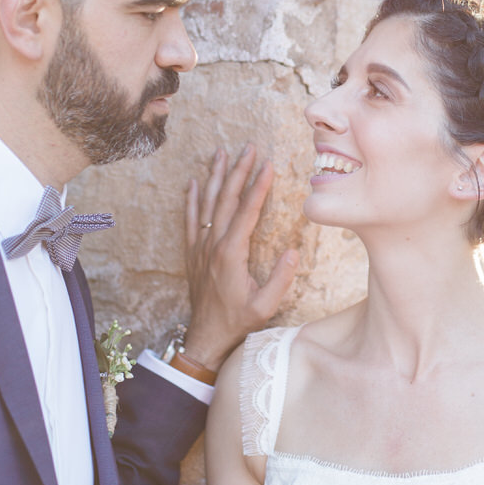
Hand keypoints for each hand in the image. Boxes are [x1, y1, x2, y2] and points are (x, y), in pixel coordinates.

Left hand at [182, 145, 298, 372]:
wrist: (206, 337)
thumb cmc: (238, 322)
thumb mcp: (266, 307)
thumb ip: (280, 279)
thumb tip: (293, 251)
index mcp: (231, 253)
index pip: (247, 211)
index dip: (258, 186)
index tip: (268, 164)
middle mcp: (213, 245)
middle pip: (227, 199)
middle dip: (238, 170)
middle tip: (248, 147)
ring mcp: (200, 247)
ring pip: (207, 203)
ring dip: (215, 176)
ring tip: (221, 153)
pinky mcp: (193, 253)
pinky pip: (190, 219)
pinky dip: (191, 199)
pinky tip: (194, 182)